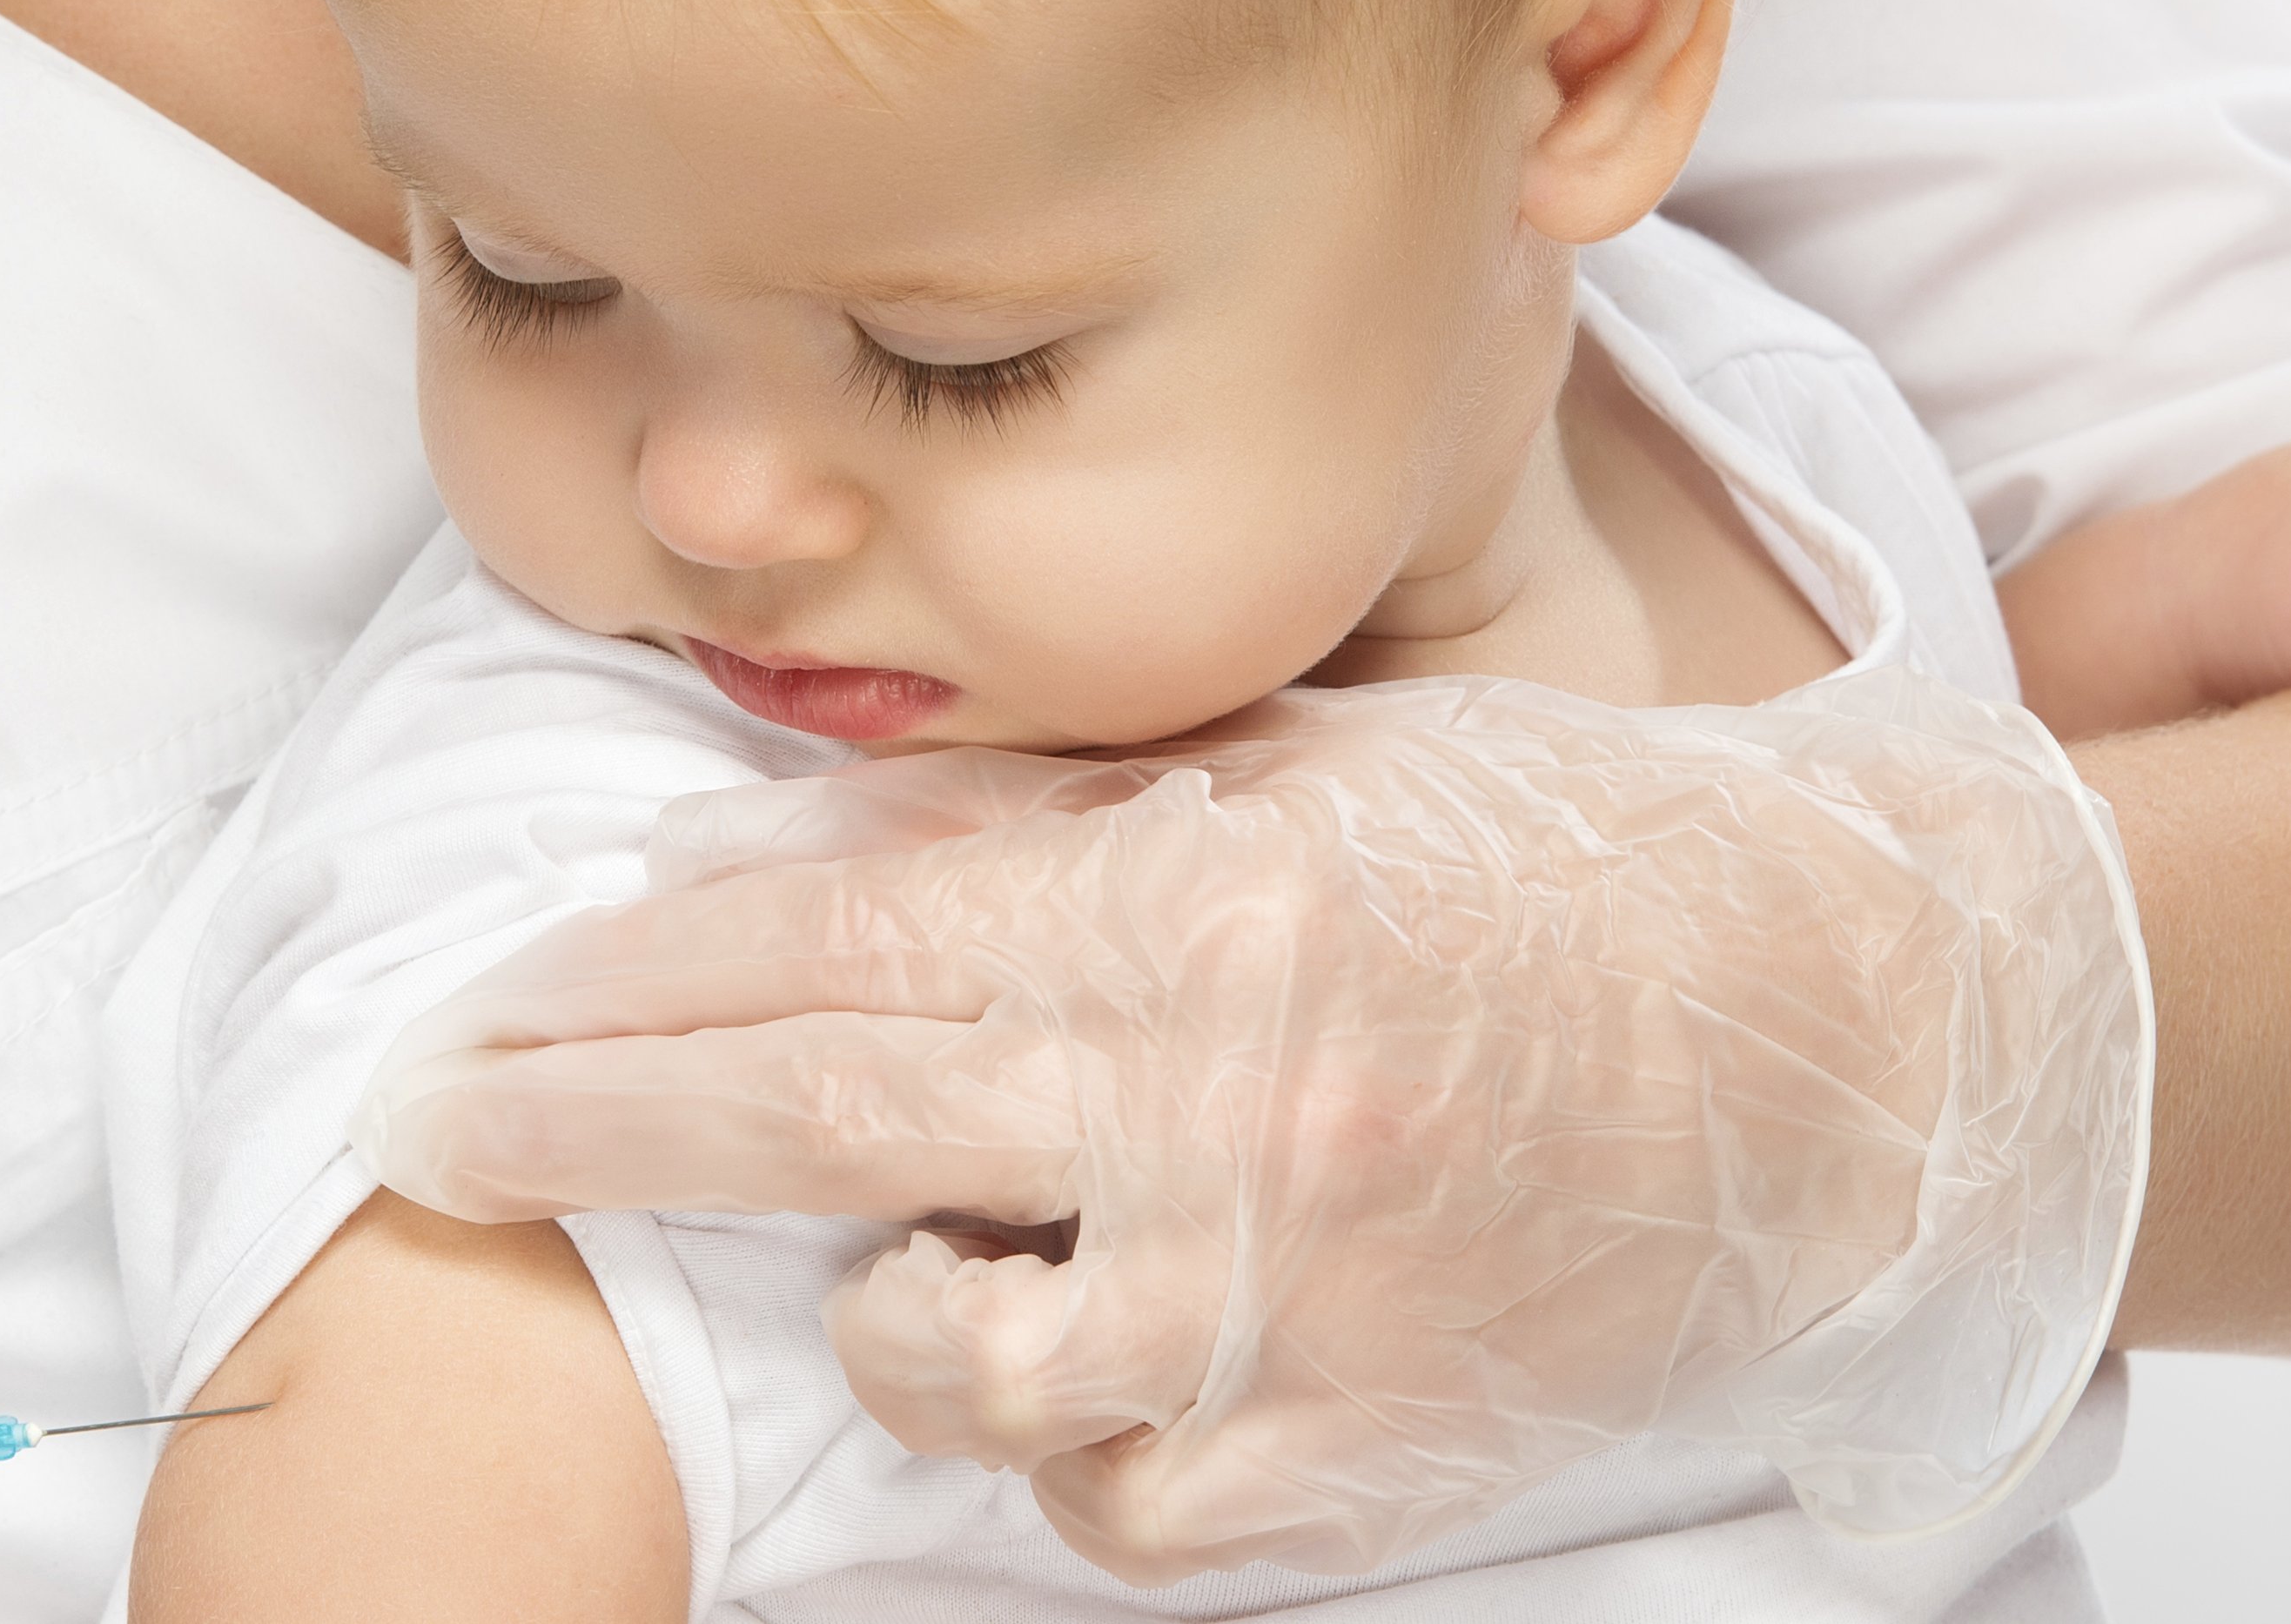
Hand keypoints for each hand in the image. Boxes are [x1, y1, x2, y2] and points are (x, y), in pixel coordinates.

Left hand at [355, 674, 2144, 1582]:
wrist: (1865, 1044)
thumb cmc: (1561, 875)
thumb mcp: (1289, 782)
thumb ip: (1026, 830)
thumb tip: (757, 851)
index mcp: (1202, 907)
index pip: (824, 944)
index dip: (616, 984)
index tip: (470, 1012)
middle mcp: (1228, 1105)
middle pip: (818, 1123)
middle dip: (586, 1130)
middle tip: (425, 1130)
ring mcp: (1293, 1303)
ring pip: (945, 1356)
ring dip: (875, 1310)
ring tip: (913, 1263)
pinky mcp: (1361, 1468)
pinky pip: (1106, 1507)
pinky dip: (1063, 1446)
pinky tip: (1106, 1366)